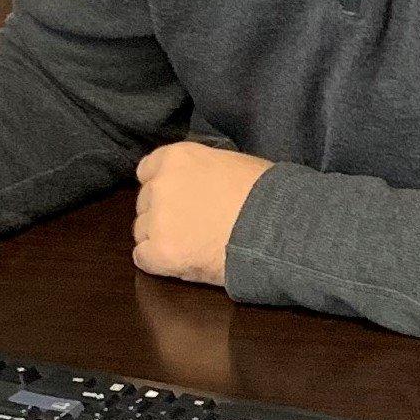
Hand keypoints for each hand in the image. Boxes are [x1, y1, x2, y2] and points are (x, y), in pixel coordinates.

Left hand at [133, 142, 273, 285]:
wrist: (276, 227)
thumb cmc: (264, 192)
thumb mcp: (230, 164)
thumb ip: (202, 171)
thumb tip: (201, 181)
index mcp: (177, 157)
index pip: (147, 170)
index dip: (163, 186)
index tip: (180, 198)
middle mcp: (160, 184)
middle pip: (145, 203)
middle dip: (163, 213)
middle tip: (191, 225)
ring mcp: (158, 219)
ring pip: (142, 231)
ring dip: (161, 238)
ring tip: (192, 245)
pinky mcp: (161, 252)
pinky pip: (143, 258)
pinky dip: (159, 262)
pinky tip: (183, 261)